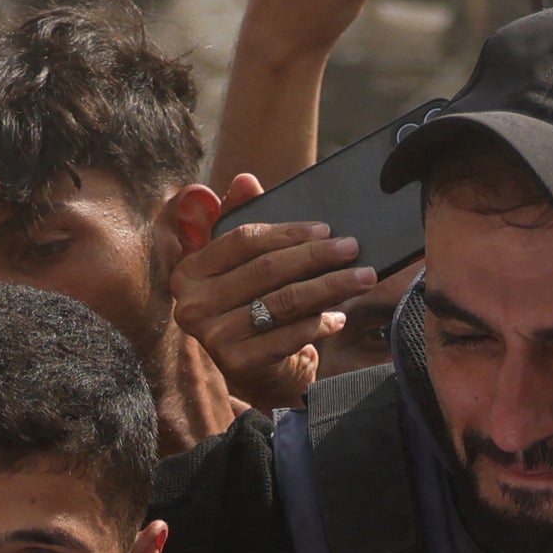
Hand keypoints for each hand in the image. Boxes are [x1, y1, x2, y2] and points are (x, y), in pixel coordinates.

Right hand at [167, 176, 379, 410]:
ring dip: (329, 286)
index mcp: (189, 271)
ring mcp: (214, 336)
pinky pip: (289, 335)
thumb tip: (245, 179)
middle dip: (316, 256)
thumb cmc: (250, 307)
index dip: (287, 232)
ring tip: (362, 277)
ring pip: (283, 301)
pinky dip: (319, 324)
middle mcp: (193, 304)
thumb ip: (241, 220)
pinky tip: (340, 316)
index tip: (326, 229)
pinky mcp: (239, 362)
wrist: (256, 372)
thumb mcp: (243, 265)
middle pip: (266, 270)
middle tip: (352, 248)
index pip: (242, 241)